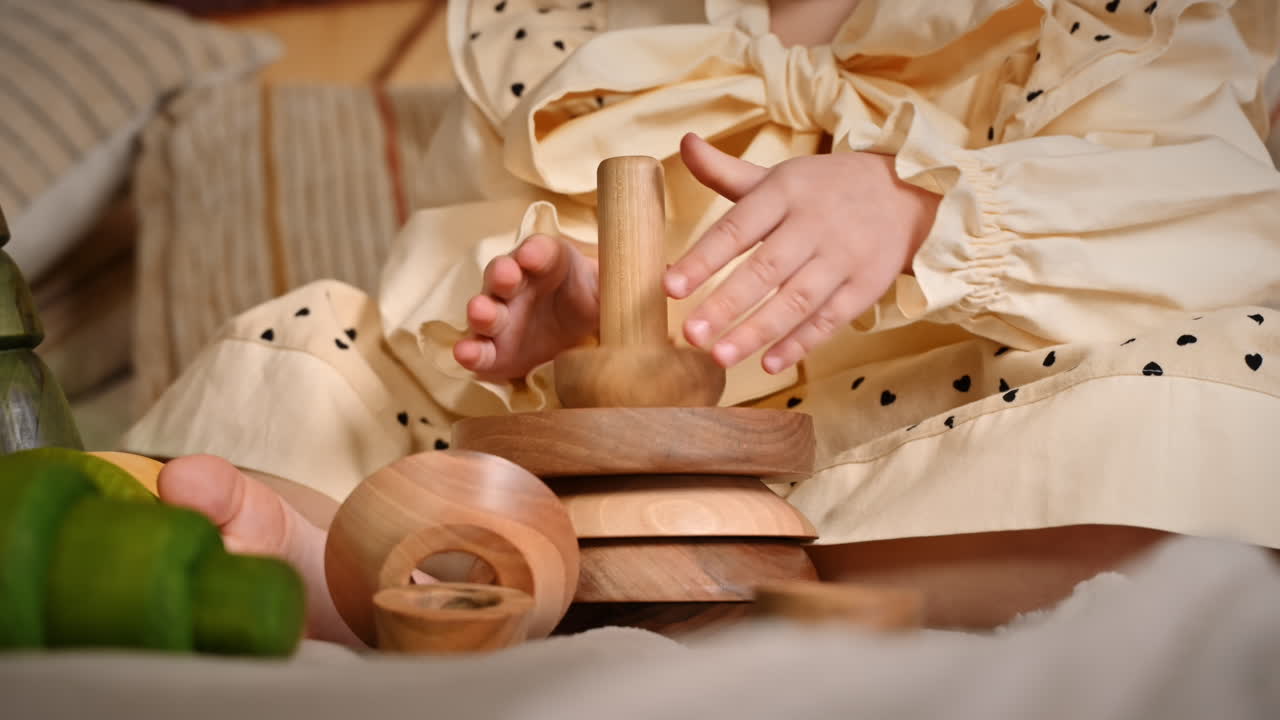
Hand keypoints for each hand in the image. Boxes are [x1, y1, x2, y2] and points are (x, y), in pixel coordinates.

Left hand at [665, 133, 939, 372]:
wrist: (906, 191)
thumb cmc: (824, 189)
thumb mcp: (778, 176)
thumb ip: (725, 171)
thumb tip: (684, 144)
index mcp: (785, 192)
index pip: (737, 228)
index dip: (702, 259)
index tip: (668, 287)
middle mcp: (814, 224)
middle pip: (765, 269)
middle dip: (726, 303)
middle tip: (690, 334)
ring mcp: (843, 257)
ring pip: (796, 300)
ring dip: (758, 331)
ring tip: (720, 357)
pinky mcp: (866, 287)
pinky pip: (829, 320)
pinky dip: (800, 343)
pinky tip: (769, 364)